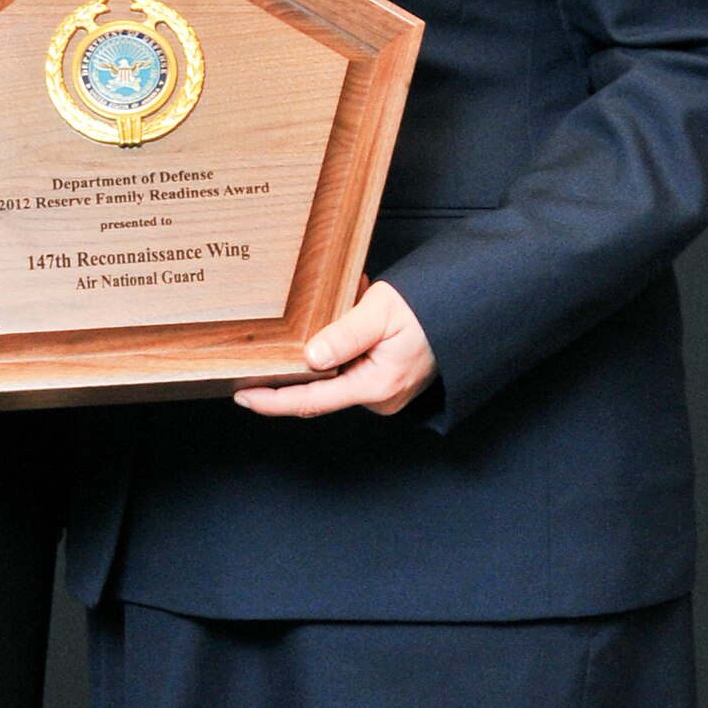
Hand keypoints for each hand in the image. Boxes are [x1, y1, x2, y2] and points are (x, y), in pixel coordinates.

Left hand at [234, 280, 436, 418]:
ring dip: (328, 345)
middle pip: (319, 388)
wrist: (464, 314)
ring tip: (345, 306)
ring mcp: (382, 395)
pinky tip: (353, 315)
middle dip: (302, 358)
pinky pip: (350, 368)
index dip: (274, 401)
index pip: (312, 401)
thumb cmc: (427, 311)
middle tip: (300, 323)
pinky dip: (343, 346)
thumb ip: (344, 335)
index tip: (243, 396)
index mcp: (375, 386)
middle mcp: (378, 399)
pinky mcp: (384, 384)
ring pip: (335, 375)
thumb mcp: (380, 313)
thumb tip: (310, 358)